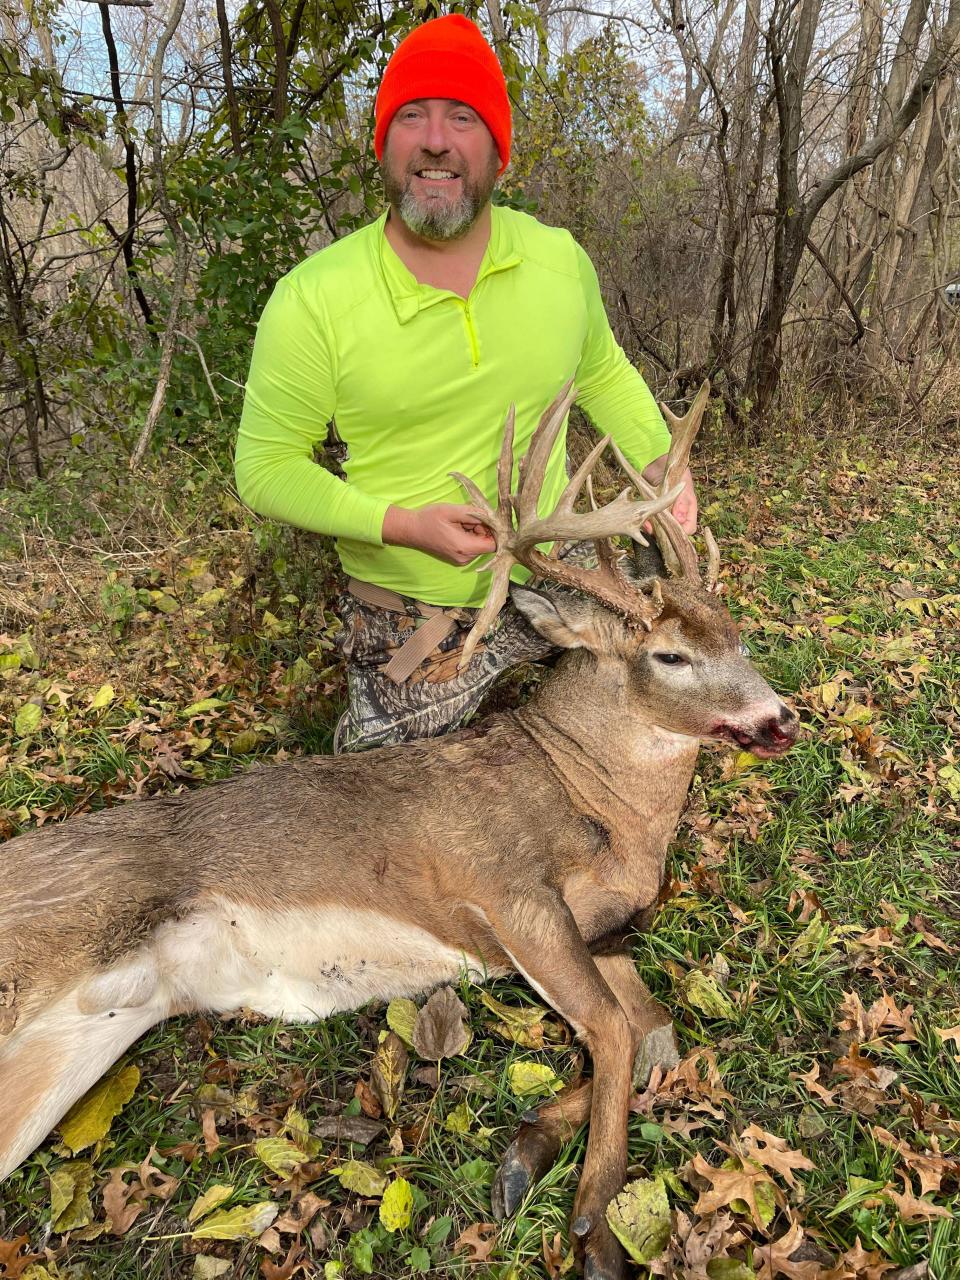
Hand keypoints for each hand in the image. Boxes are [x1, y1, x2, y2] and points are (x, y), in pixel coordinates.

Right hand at [382, 503, 497, 565]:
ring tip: (459, 523)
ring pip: (480, 545)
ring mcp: (462, 560)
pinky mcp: (459, 558)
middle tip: (467, 519)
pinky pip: (472, 547)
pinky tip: (457, 529)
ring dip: (475, 532)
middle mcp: (465, 557)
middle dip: (482, 530)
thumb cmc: (429, 519)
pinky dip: (469, 537)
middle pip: (487, 544)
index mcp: (465, 547)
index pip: (494, 544)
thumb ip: (473, 514)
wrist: (411, 530)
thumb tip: (490, 516)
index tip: (484, 519)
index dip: (494, 531)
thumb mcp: (451, 510)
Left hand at [641, 458, 697, 533]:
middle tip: (659, 533)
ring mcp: (666, 512)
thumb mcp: (682, 484)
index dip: (682, 532)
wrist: (658, 462)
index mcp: (688, 508)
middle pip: (675, 531)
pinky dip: (648, 525)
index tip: (673, 533)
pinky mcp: (653, 510)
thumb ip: (682, 501)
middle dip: (667, 533)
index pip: (689, 527)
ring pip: (662, 529)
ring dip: (656, 530)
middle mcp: (678, 513)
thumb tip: (680, 519)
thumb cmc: (675, 471)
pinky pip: (651, 522)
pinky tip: (644, 525)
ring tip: (649, 528)